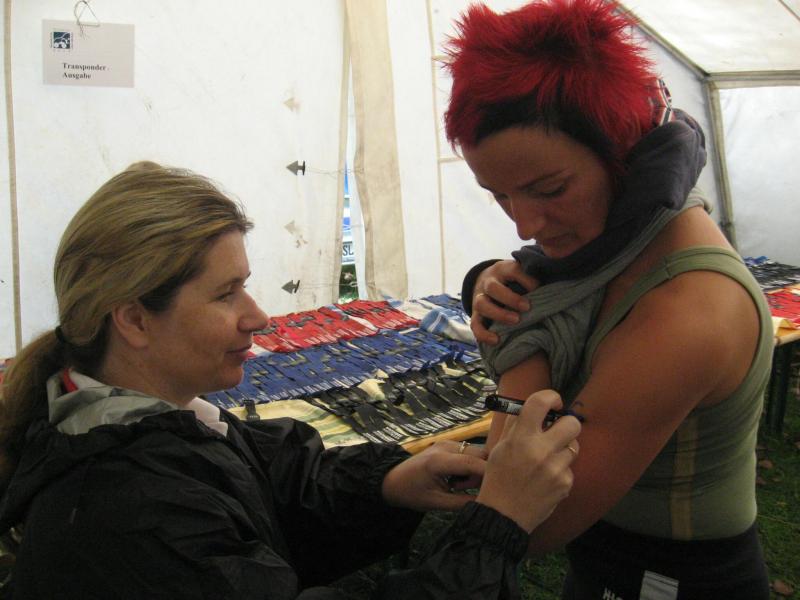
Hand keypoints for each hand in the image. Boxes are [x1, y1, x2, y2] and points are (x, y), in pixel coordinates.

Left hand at [381, 440, 487, 511]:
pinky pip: (469, 453)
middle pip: (480, 453)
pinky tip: (457, 479)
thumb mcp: (436, 503)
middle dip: (483, 472)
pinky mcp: (449, 445)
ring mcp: (448, 443)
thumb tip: (486, 503)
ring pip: (477, 452)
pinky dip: (470, 466)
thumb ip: (462, 502)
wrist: (392, 480)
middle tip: (469, 489)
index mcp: (440, 460)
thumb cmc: (411, 493)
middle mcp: (446, 446)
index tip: (499, 489)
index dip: (489, 475)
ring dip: (477, 469)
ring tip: (460, 486)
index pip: (473, 463)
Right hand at [471, 260, 537, 344]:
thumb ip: (531, 279)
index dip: (526, 280)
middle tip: (526, 308)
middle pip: (492, 288)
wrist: (486, 281)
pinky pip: (475, 325)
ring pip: (482, 305)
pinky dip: (483, 334)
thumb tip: (544, 292)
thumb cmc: (511, 280)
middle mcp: (487, 283)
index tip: (538, 289)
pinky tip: (496, 340)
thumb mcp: (520, 273)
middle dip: (510, 298)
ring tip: (515, 322)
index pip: (512, 270)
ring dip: (498, 314)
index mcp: (502, 270)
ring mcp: (479, 299)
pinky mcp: (476, 315)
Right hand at [476, 390, 579, 532]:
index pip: (541, 402)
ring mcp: (555, 468)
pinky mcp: (565, 484)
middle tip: (557, 431)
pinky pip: (570, 468)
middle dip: (566, 424)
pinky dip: (561, 471)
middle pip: (572, 423)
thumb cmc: (498, 478)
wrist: (503, 515)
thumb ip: (516, 426)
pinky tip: (546, 480)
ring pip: (574, 446)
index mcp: (521, 438)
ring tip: (548, 460)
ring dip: (563, 450)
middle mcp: (540, 450)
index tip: (553, 403)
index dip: (551, 397)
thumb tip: (531, 408)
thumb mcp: (499, 448)